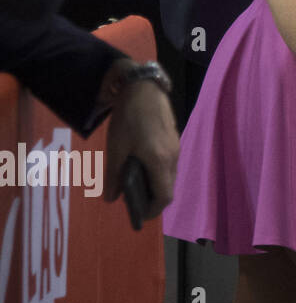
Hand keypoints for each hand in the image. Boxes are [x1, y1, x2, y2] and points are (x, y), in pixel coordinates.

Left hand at [102, 62, 178, 219]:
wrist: (144, 87)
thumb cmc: (129, 118)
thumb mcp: (115, 148)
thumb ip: (114, 175)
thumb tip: (111, 198)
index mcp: (159, 162)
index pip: (164, 196)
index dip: (152, 210)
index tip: (138, 215)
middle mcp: (172, 157)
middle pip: (168, 187)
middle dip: (153, 198)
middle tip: (133, 201)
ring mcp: (175, 146)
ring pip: (169, 175)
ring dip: (155, 184)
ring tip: (135, 184)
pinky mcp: (173, 138)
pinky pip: (169, 162)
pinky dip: (158, 171)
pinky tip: (141, 164)